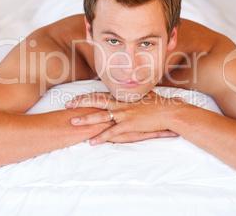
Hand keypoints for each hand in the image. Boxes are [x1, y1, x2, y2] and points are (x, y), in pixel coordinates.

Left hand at [65, 91, 182, 144]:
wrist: (169, 112)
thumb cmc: (158, 104)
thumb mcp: (143, 96)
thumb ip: (133, 95)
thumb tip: (129, 92)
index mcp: (122, 97)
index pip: (100, 94)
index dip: (86, 96)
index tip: (74, 98)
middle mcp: (121, 103)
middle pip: (96, 101)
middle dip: (80, 103)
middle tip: (66, 105)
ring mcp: (125, 113)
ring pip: (101, 115)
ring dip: (86, 119)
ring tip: (72, 122)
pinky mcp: (130, 124)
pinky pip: (113, 131)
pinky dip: (102, 137)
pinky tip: (92, 142)